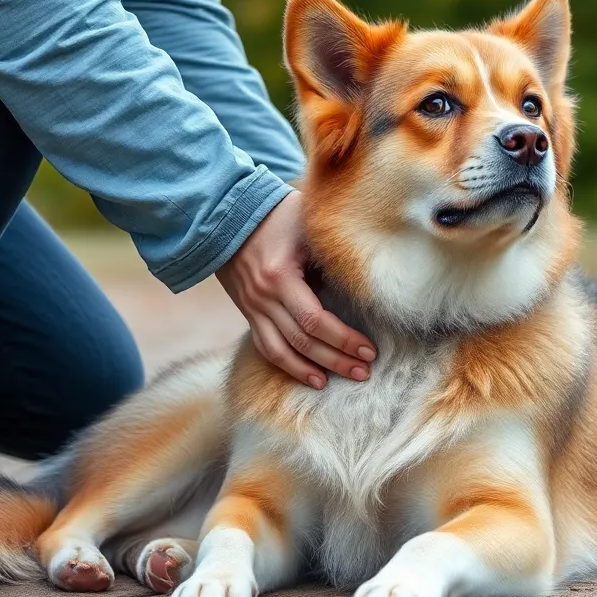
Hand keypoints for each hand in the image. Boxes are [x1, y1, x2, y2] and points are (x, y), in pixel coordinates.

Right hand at [216, 190, 374, 388]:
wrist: (227, 213)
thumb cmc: (278, 214)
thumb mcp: (307, 225)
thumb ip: (330, 252)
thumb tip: (364, 283)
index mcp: (280, 276)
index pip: (315, 320)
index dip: (343, 339)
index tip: (368, 349)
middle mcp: (263, 297)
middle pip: (302, 341)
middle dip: (336, 360)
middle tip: (365, 371)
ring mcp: (253, 307)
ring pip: (281, 351)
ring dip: (310, 370)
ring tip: (337, 382)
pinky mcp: (248, 311)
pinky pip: (265, 346)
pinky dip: (287, 364)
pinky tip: (309, 376)